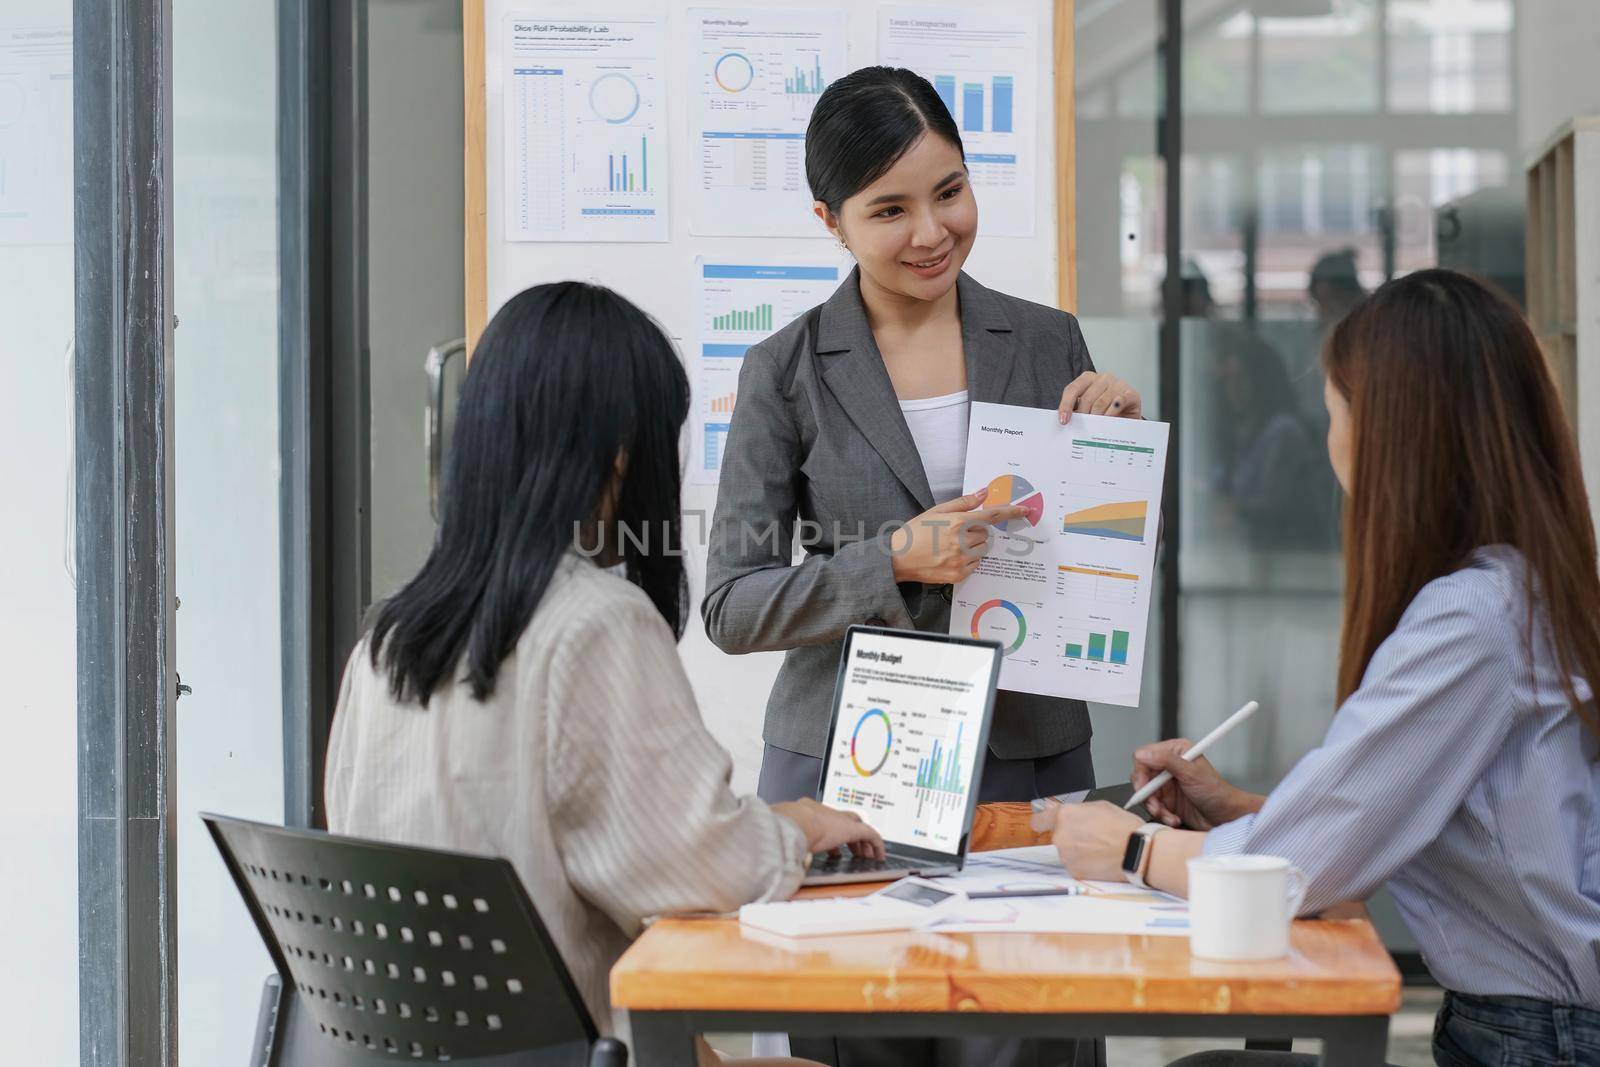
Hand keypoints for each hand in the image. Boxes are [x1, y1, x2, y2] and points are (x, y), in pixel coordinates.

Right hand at [772, 798, 884, 859]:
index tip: (830, 845)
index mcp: (806, 810)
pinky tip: (878, 856)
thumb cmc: (783, 828)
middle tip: (853, 849)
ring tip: (865, 856)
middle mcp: (824, 811)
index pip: (823, 817)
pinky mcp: (852, 828)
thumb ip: (779, 842)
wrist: (793, 821)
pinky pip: (871, 835)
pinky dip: (876, 844)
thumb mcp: (780, 834)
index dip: (829, 831)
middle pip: (845, 819)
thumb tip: (769, 855)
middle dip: (849, 835)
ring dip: (861, 842)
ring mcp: (838, 818)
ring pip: (858, 826)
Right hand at [889, 490, 1024, 583]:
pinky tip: (949, 557)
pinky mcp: (959, 574)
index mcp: (958, 522)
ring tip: (951, 546)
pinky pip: (975, 564)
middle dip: (975, 531)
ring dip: (973, 546)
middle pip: (985, 533)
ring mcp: (961, 559)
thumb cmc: (915, 532)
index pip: (992, 515)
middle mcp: (962, 541)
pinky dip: (967, 560)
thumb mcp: (937, 511)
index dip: (1011, 511)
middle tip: (955, 532)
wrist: (898, 558)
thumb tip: (983, 493)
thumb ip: (963, 503)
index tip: (1025, 509)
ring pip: (981, 549)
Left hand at [1049, 801, 1143, 881]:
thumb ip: (1075, 809)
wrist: (1137, 851)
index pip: (1038, 821)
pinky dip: (1084, 863)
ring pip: (1067, 851)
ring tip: (1099, 847)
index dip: (1043, 822)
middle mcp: (1061, 836)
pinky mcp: (1075, 871)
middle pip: (1057, 836)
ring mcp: (1066, 856)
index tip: (1044, 824)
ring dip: (1078, 850)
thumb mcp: (1100, 806)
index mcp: (1065, 816)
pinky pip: (1075, 865)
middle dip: (1070, 836)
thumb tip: (1058, 810)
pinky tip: (1100, 858)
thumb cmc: (1123, 827)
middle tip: (1090, 835)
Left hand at [1059, 371, 1141, 422]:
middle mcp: (1103, 378)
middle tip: (1083, 428)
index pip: (1072, 389)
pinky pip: (1119, 402)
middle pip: (1086, 398)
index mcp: (1088, 379)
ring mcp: (1118, 383)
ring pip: (1101, 402)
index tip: (1063, 420)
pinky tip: (1108, 420)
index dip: (1065, 405)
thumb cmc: (1106, 413)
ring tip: (1096, 428)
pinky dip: (1112, 412)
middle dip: (1083, 416)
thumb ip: (1076, 411)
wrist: (1128, 418)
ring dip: (1097, 418)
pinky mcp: (1131, 393)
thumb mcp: (1088, 410)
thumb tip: (1062, 421)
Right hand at [1132, 739, 1263, 829]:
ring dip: (1156, 808)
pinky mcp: (1167, 800)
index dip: (1141, 772)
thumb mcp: (1191, 773)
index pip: (1144, 755)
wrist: (1227, 817)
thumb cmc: (1217, 793)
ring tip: (1168, 815)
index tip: (1144, 786)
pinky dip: (1162, 815)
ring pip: (1145, 794)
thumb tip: (1143, 754)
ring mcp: (1166, 784)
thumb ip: (1166, 761)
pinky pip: (1153, 806)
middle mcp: (1169, 766)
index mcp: (1175, 752)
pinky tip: (1174, 818)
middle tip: (1155, 805)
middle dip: (1147, 794)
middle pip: (1141, 776)